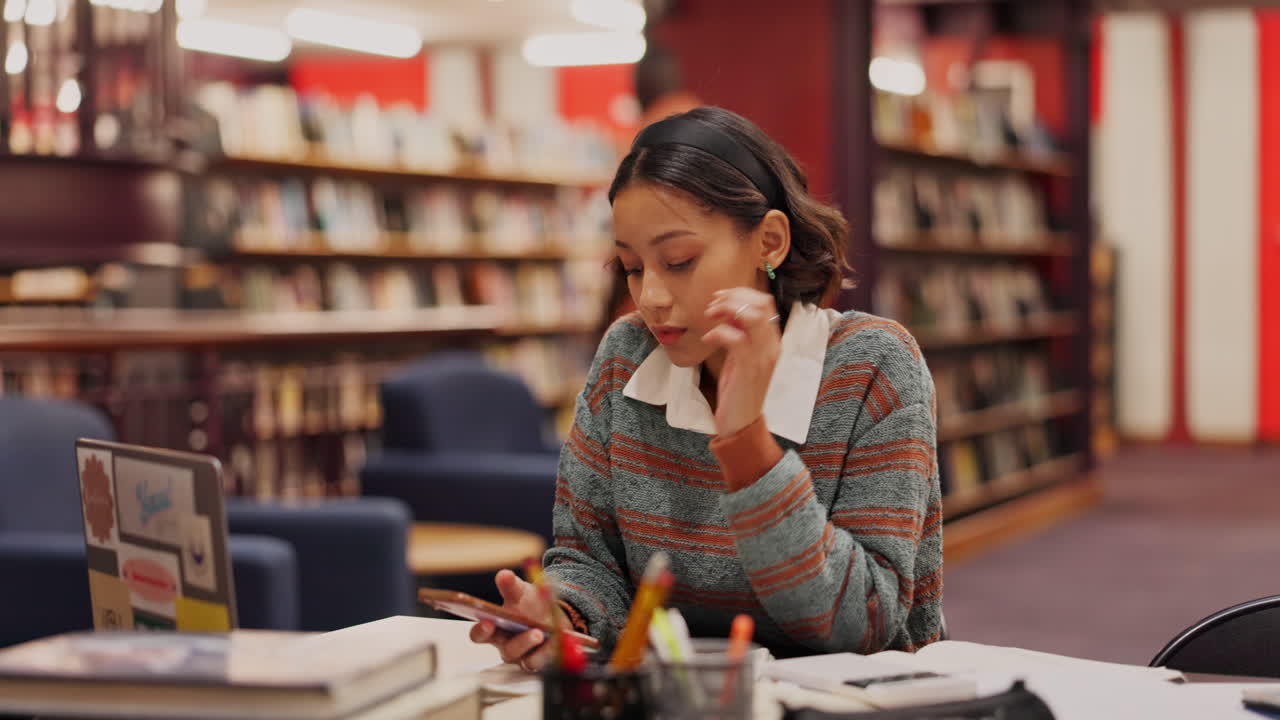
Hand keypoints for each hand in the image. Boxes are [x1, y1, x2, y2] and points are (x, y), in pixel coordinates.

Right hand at [468, 569, 564, 672]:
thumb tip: (503, 575)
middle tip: (526, 632)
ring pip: (526, 658)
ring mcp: (524, 657)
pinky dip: (549, 650)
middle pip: (506, 651)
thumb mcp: (520, 592)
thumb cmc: (528, 605)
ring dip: (531, 644)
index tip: (487, 621)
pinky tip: (555, 640)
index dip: (481, 630)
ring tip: (539, 633)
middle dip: (517, 643)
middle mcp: (507, 646)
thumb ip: (511, 585)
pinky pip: (544, 660)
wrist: (552, 614)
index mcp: (495, 630)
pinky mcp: (541, 661)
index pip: (479, 635)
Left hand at [702, 288, 781, 435]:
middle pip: (760, 303)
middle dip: (733, 297)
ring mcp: (763, 356)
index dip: (741, 293)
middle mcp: (772, 345)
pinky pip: (736, 338)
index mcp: (772, 341)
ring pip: (751, 316)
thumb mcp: (740, 356)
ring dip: (726, 309)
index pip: (765, 302)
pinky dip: (718, 333)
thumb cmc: (739, 389)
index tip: (719, 297)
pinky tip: (708, 340)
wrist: (741, 422)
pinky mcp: (749, 367)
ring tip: (710, 316)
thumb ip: (739, 334)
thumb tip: (726, 312)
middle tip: (712, 305)